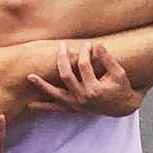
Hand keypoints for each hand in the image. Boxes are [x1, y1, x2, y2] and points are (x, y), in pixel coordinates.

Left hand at [27, 42, 143, 116]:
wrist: (122, 107)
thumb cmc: (121, 88)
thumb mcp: (119, 73)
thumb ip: (108, 59)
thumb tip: (98, 44)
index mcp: (95, 89)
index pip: (84, 66)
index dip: (85, 53)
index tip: (87, 44)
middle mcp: (83, 97)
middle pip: (66, 75)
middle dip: (62, 59)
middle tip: (61, 46)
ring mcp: (76, 104)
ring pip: (55, 94)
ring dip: (42, 86)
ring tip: (30, 77)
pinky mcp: (73, 109)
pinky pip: (56, 109)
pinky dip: (43, 107)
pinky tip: (29, 105)